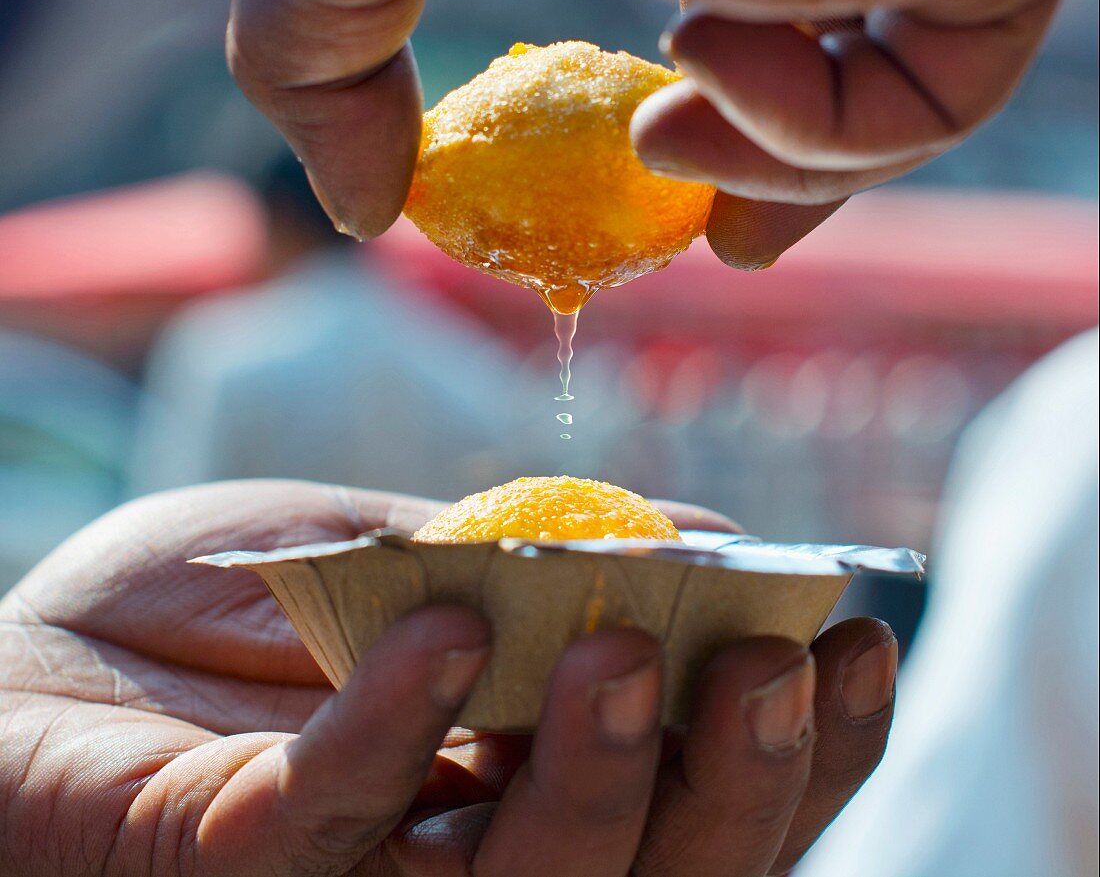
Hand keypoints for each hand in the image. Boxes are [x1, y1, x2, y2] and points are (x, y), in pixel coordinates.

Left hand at [0, 480, 895, 874]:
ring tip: (619, 649)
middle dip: (729, 788)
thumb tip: (710, 532)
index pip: (696, 798)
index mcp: (525, 783)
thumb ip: (546, 561)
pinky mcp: (220, 863)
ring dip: (587, 777)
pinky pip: (330, 818)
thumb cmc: (244, 607)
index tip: (859, 636)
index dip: (800, 746)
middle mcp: (465, 858)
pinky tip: (439, 622)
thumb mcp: (416, 554)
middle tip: (764, 661)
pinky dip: (397, 722)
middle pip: (643, 875)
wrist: (45, 660)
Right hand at [229, 0, 1083, 268]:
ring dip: (779, 159)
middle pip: (850, 65)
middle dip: (783, 163)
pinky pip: (948, 89)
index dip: (720, 127)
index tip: (667, 192)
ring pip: (904, 95)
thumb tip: (356, 209)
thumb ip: (322, 65)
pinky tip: (708, 56)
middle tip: (709, 226)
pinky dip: (831, 136)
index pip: (754, 12)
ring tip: (662, 130)